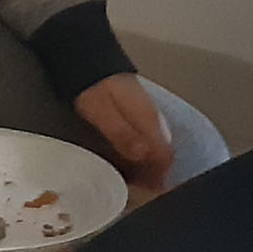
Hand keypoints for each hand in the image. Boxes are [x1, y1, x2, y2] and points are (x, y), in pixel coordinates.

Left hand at [74, 73, 175, 190]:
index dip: (158, 176)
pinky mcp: (137, 111)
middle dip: (154, 173)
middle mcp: (152, 118)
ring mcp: (146, 114)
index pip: (165, 155)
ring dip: (147, 163)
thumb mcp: (102, 113)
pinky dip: (141, 152)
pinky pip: (146, 137)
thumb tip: (141, 157)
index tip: (147, 191)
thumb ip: (122, 134)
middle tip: (139, 190)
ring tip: (132, 179)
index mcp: (148, 120)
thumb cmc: (92, 87)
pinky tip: (128, 158)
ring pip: (155, 146)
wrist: (87, 60)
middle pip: (162, 153)